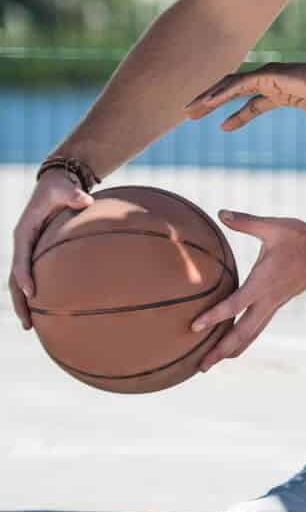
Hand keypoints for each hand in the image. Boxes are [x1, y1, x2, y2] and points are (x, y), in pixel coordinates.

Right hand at [10, 170, 93, 328]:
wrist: (58, 183)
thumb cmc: (61, 187)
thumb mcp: (64, 189)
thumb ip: (73, 195)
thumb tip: (84, 200)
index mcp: (24, 233)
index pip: (21, 259)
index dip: (25, 277)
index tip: (33, 294)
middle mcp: (23, 244)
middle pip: (16, 279)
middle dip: (20, 302)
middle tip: (28, 325)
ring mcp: (29, 251)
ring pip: (22, 282)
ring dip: (25, 304)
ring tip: (32, 327)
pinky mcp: (38, 254)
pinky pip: (35, 277)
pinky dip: (37, 295)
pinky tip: (49, 311)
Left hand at [187, 60, 305, 175]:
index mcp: (284, 94)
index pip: (254, 105)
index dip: (238, 117)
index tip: (222, 128)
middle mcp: (273, 83)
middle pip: (234, 93)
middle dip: (213, 104)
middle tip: (192, 115)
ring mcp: (269, 76)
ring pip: (230, 86)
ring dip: (208, 97)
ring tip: (188, 109)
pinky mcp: (268, 74)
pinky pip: (238, 83)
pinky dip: (220, 92)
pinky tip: (205, 102)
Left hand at [190, 211, 305, 368]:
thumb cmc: (301, 237)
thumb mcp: (273, 226)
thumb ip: (246, 221)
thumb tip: (220, 212)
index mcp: (264, 282)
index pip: (236, 305)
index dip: (214, 317)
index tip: (194, 328)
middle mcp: (269, 299)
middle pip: (243, 332)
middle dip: (221, 350)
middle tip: (201, 366)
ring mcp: (275, 304)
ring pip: (251, 334)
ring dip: (231, 350)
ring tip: (211, 363)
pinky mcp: (278, 304)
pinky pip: (258, 327)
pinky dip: (243, 340)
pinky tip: (233, 345)